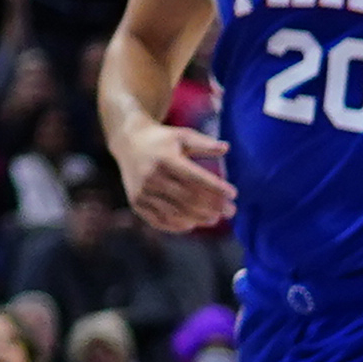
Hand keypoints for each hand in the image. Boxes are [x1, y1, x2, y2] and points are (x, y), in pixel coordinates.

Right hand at [114, 118, 237, 236]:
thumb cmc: (162, 139)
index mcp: (165, 159)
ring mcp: (142, 192)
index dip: (216, 188)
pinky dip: (177, 225)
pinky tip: (192, 224)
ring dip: (199, 218)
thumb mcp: (182, 135)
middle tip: (230, 211)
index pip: (196, 178)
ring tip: (215, 219)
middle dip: (213, 207)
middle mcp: (152, 176)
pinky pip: (159, 220)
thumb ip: (204, 143)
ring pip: (176, 212)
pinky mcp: (136, 202)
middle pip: (188, 198)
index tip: (234, 194)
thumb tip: (226, 148)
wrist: (128, 142)